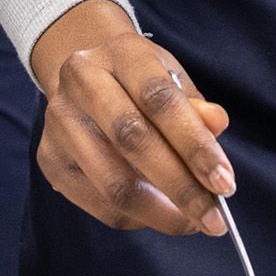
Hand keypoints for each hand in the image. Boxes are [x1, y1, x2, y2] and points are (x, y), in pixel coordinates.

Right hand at [28, 0, 231, 236]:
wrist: (85, 76)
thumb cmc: (140, 82)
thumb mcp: (172, 79)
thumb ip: (194, 107)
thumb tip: (216, 125)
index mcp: (120, 53)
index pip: (158, 99)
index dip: (194, 144)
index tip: (226, 183)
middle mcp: (81, 81)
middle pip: (132, 139)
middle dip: (180, 187)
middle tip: (215, 219)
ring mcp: (58, 121)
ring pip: (111, 181)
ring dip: (160, 212)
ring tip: (192, 222)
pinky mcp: (49, 159)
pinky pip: (97, 203)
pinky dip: (136, 218)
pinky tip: (160, 215)